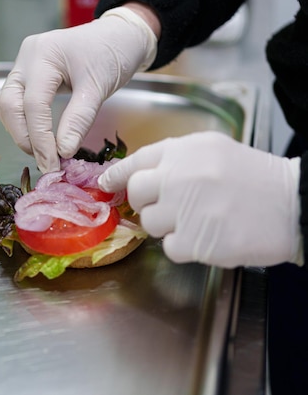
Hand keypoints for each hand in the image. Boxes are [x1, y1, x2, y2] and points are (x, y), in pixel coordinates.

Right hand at [0, 5, 157, 172]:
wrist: (119, 35)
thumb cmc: (112, 53)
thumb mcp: (98, 87)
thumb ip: (79, 120)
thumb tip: (62, 152)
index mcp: (43, 54)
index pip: (33, 104)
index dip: (41, 138)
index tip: (52, 163)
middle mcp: (26, 58)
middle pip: (9, 105)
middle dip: (24, 137)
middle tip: (46, 161)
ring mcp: (22, 66)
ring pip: (6, 106)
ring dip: (21, 132)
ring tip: (43, 151)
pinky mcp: (25, 75)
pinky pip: (14, 103)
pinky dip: (24, 123)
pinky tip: (40, 137)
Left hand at [98, 131, 302, 267]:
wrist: (294, 205)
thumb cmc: (254, 178)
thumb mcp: (213, 150)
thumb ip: (174, 158)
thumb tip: (133, 172)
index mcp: (184, 151)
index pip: (136, 161)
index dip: (117, 174)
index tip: (107, 182)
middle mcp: (180, 176)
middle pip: (136, 193)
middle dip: (145, 202)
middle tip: (166, 205)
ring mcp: (186, 209)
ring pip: (149, 222)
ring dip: (166, 225)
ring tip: (195, 220)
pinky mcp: (195, 241)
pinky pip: (169, 247)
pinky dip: (183, 246)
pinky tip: (205, 235)